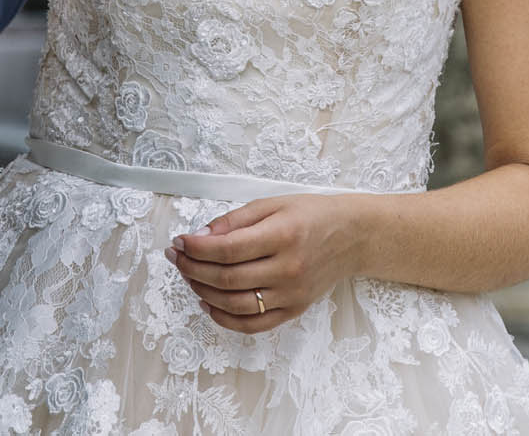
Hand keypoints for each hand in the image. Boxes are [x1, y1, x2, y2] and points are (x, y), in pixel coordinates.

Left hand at [165, 194, 367, 334]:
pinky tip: (208, 304)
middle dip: (192, 268)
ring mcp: (291, 294)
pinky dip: (225, 319)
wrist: (352, 236)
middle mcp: (287, 269)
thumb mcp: (273, 204)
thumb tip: (202, 235)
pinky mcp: (293, 310)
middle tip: (176, 257)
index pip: (227, 249)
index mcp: (282, 236)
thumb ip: (236, 219)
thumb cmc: (312, 215)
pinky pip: (253, 324)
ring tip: (189, 277)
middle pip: (227, 278)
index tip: (180, 241)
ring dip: (203, 292)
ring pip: (235, 304)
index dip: (196, 247)